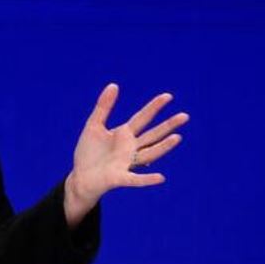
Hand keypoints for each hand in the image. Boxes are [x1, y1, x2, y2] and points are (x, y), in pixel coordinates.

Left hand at [63, 83, 187, 226]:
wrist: (80, 177)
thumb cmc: (89, 152)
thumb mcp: (93, 125)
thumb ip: (103, 106)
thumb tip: (114, 85)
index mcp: (124, 134)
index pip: (142, 118)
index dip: (154, 107)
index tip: (168, 96)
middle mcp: (130, 148)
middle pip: (152, 135)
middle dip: (167, 126)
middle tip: (185, 116)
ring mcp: (127, 163)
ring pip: (149, 154)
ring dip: (163, 147)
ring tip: (177, 138)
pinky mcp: (119, 178)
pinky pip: (135, 179)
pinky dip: (147, 179)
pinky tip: (161, 178)